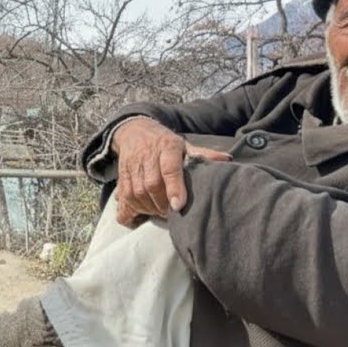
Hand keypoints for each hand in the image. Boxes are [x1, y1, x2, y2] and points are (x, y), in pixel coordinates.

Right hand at [111, 117, 230, 224]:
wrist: (134, 132)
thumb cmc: (164, 143)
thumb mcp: (184, 145)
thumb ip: (203, 154)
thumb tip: (226, 159)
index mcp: (167, 147)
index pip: (170, 168)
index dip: (174, 187)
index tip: (178, 205)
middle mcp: (147, 156)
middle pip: (152, 185)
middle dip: (162, 204)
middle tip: (173, 214)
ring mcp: (132, 167)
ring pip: (137, 193)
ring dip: (149, 208)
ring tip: (160, 213)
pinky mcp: (121, 176)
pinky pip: (124, 197)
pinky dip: (132, 209)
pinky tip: (141, 214)